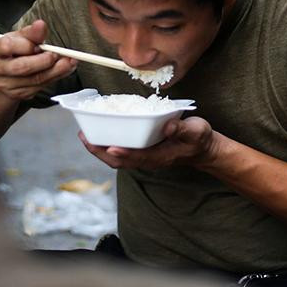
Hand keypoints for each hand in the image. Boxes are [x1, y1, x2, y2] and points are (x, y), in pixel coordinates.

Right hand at [0, 20, 76, 99]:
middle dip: (43, 61)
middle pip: (21, 67)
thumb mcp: (18, 37)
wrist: (6, 70)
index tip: (38, 44)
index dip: (26, 45)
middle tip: (58, 54)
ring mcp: (6, 85)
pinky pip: (40, 87)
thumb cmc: (12, 50)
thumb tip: (41, 25)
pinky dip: (55, 77)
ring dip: (56, 70)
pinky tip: (64, 69)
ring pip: (34, 80)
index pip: (7, 47)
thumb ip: (31, 32)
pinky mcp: (18, 94)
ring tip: (69, 61)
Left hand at [78, 116, 219, 169]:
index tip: (108, 146)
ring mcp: (143, 156)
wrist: (203, 149)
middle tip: (83, 136)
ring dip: (99, 148)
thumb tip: (168, 126)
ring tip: (84, 134)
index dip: (122, 153)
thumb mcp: (196, 131)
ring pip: (116, 157)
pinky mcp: (141, 151)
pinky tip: (100, 131)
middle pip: (118, 160)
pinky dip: (107, 143)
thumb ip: (182, 129)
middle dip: (99, 151)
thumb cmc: (199, 140)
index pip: (136, 157)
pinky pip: (120, 150)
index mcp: (159, 157)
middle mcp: (147, 159)